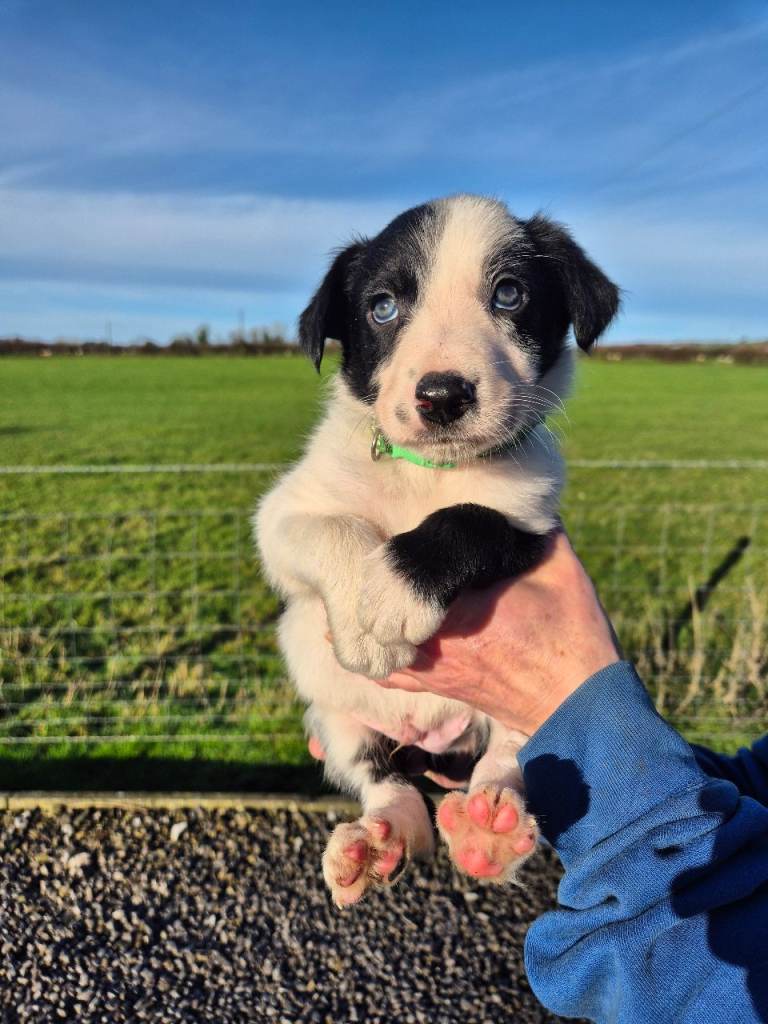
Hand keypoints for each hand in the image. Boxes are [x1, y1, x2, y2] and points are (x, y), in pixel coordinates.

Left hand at [379, 531, 619, 736]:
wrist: (582, 705)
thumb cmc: (574, 638)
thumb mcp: (561, 572)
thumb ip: (537, 530)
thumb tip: (524, 496)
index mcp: (463, 612)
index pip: (408, 576)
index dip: (398, 553)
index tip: (395, 533)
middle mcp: (440, 645)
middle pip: (385, 607)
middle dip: (378, 582)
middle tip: (370, 556)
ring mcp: (438, 671)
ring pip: (382, 642)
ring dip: (370, 617)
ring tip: (355, 592)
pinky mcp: (444, 686)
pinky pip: (395, 674)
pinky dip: (378, 653)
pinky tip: (358, 639)